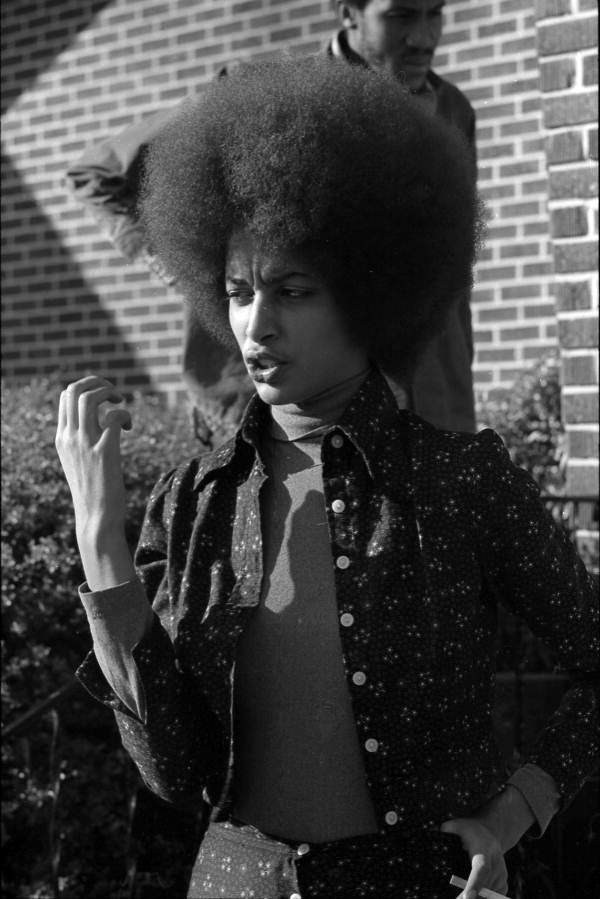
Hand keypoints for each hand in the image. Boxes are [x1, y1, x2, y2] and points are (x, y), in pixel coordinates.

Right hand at [55, 375, 131, 536]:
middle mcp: (69, 437)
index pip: (65, 396)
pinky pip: (115, 417)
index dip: (88, 388)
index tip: (105, 400)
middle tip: (115, 396)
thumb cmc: (94, 491)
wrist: (96, 518)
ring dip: (109, 392)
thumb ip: (83, 441)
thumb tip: (101, 421)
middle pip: (75, 390)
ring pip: (89, 398)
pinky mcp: (104, 452)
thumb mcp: (80, 462)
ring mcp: (84, 444)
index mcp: (62, 438)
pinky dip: (125, 415)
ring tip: (121, 403)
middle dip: (98, 383)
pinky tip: (129, 428)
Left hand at [440, 817, 507, 898]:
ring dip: (477, 897)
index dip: (475, 884)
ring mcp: (502, 876)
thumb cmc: (471, 831)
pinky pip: (493, 897)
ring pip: (489, 895)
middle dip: (471, 896)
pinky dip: (482, 897)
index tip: (467, 897)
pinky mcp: (503, 885)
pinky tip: (472, 894)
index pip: (481, 870)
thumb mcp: (461, 824)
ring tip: (460, 897)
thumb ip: (450, 827)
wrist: (491, 834)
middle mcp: (497, 865)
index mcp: (485, 851)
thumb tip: (441, 830)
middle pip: (485, 888)